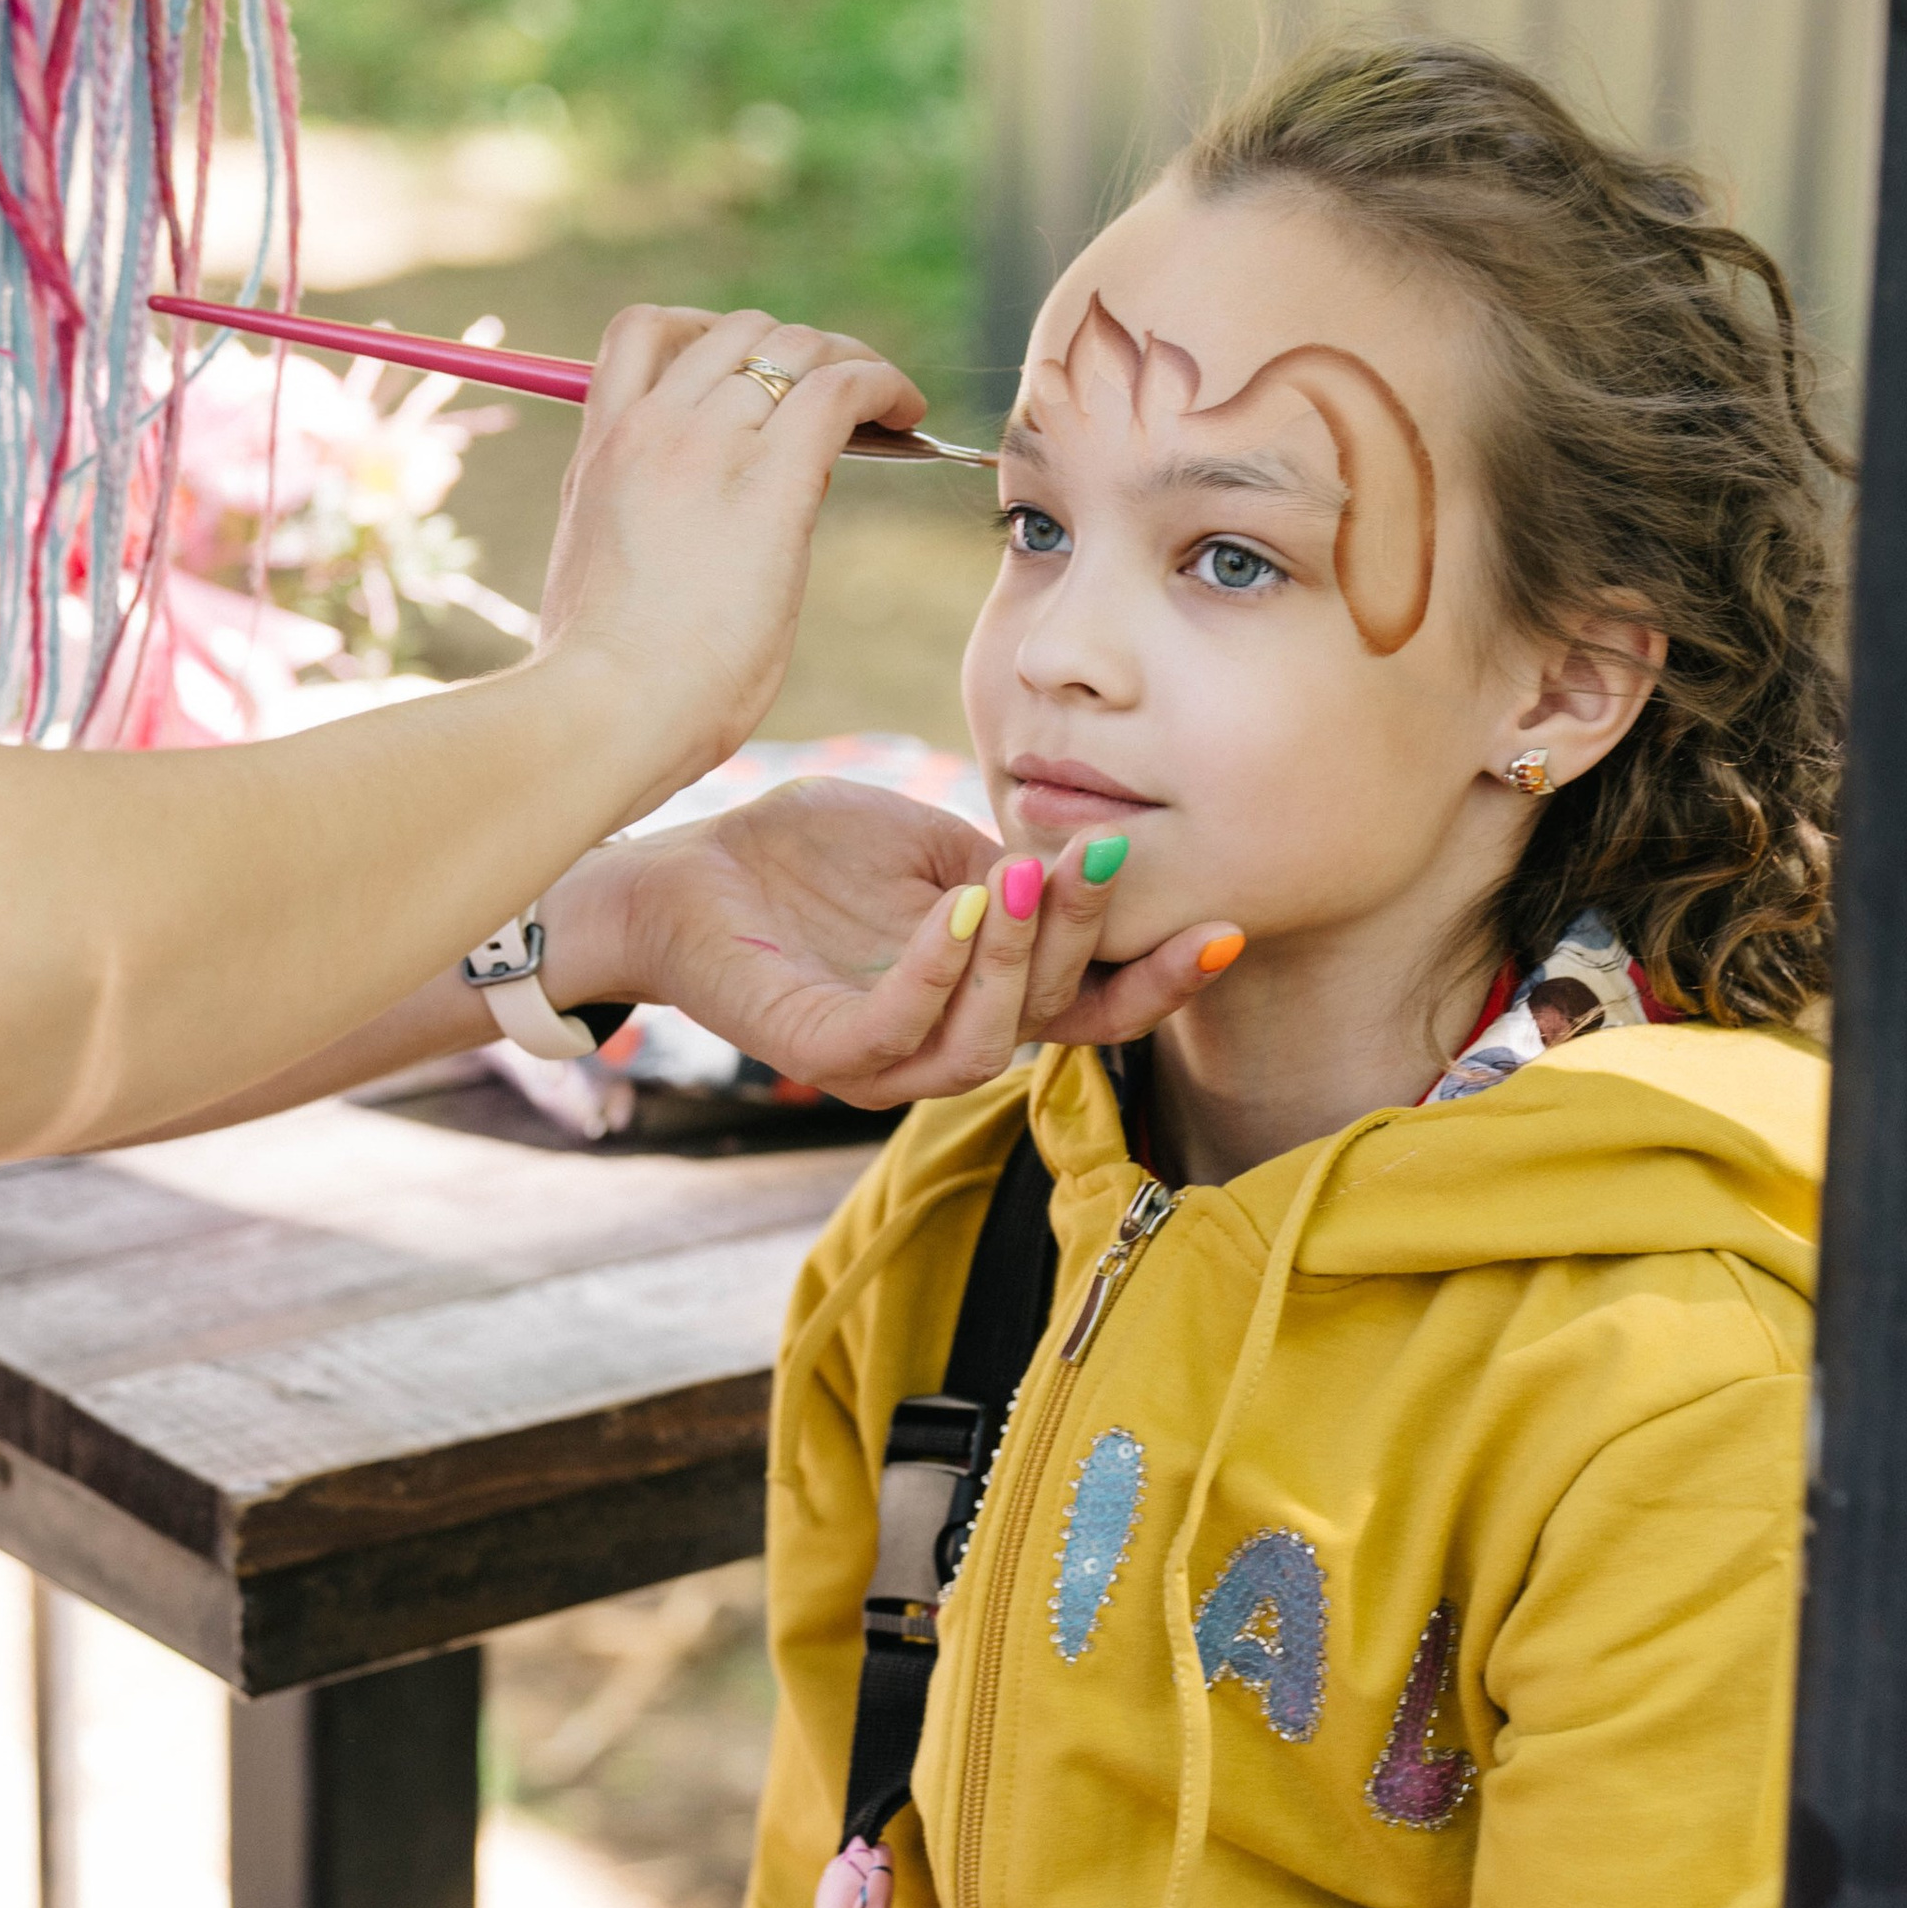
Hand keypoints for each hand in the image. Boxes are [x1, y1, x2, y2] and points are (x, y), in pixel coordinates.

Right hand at [533, 307, 927, 813]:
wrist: (602, 710)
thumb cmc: (602, 684)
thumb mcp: (602, 578)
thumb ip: (644, 528)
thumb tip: (711, 525)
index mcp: (599, 452)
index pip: (645, 335)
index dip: (710, 337)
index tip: (752, 382)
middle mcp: (649, 427)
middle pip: (734, 328)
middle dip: (795, 349)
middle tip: (836, 394)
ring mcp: (706, 444)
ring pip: (795, 345)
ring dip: (850, 360)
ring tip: (888, 401)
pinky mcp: (771, 479)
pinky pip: (841, 387)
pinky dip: (883, 383)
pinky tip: (907, 410)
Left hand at [541, 780, 1233, 1107]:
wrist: (682, 871)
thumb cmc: (800, 858)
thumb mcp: (927, 847)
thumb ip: (1004, 864)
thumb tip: (1076, 862)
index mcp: (979, 996)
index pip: (1090, 1007)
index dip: (1160, 981)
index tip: (1224, 928)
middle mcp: (941, 1042)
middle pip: (1053, 1016)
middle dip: (1089, 936)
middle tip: (1103, 857)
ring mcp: (881, 1061)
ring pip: (987, 1039)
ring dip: (1021, 955)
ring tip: (1031, 873)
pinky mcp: (818, 1053)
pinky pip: (897, 1028)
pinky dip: (940, 967)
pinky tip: (960, 905)